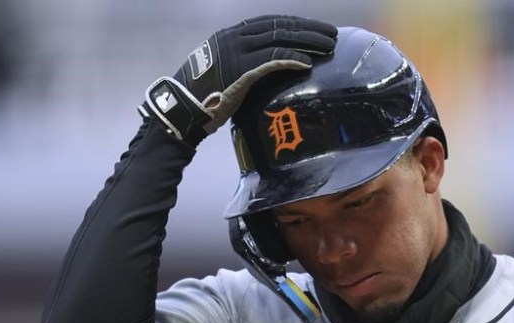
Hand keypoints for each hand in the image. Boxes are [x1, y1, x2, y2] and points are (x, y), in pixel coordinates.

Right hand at [139, 15, 336, 145]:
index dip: (296, 24)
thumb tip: (268, 73)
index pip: (270, 22)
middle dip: (309, 29)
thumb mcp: (222, 72)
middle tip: (332, 34)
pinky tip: (307, 63)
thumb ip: (243, 66)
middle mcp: (234, 37)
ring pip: (280, 38)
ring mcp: (237, 51)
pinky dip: (291, 58)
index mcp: (230, 35)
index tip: (316, 28)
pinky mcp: (240, 70)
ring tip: (328, 46)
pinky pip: (272, 59)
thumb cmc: (202, 97)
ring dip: (308, 41)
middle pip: (280, 26)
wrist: (181, 110)